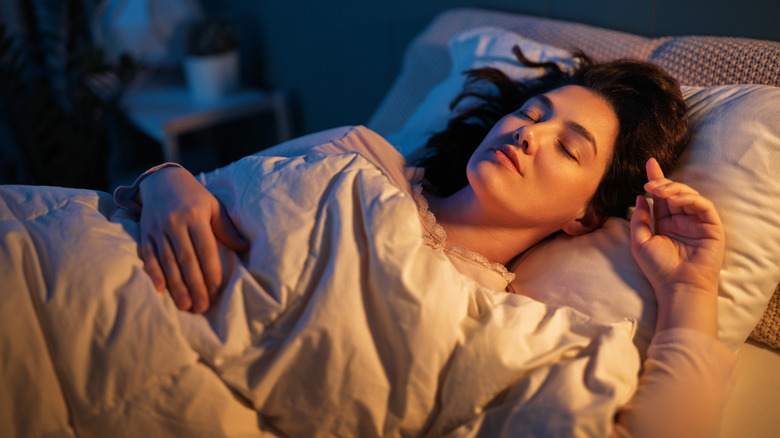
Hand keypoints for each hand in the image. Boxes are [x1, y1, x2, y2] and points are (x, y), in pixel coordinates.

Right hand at [137, 166, 247, 312]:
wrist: (162, 181)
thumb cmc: (194, 197)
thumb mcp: (214, 206)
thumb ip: (226, 228)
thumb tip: (244, 248)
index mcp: (195, 216)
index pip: (205, 249)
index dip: (211, 272)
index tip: (217, 291)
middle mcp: (175, 223)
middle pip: (186, 260)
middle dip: (195, 286)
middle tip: (202, 307)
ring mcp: (157, 229)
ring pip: (167, 262)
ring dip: (176, 286)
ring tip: (186, 305)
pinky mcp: (144, 234)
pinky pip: (148, 256)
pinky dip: (154, 273)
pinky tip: (160, 289)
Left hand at [629, 159, 724, 336]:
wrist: (677, 287)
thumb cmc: (658, 269)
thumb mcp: (640, 241)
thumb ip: (639, 219)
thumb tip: (639, 198)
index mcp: (665, 223)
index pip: (661, 197)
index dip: (657, 178)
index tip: (650, 162)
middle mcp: (681, 221)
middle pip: (675, 193)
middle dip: (662, 183)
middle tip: (650, 183)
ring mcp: (697, 223)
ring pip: (689, 196)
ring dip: (674, 189)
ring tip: (661, 191)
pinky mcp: (711, 227)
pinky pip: (703, 206)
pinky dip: (690, 198)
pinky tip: (676, 199)